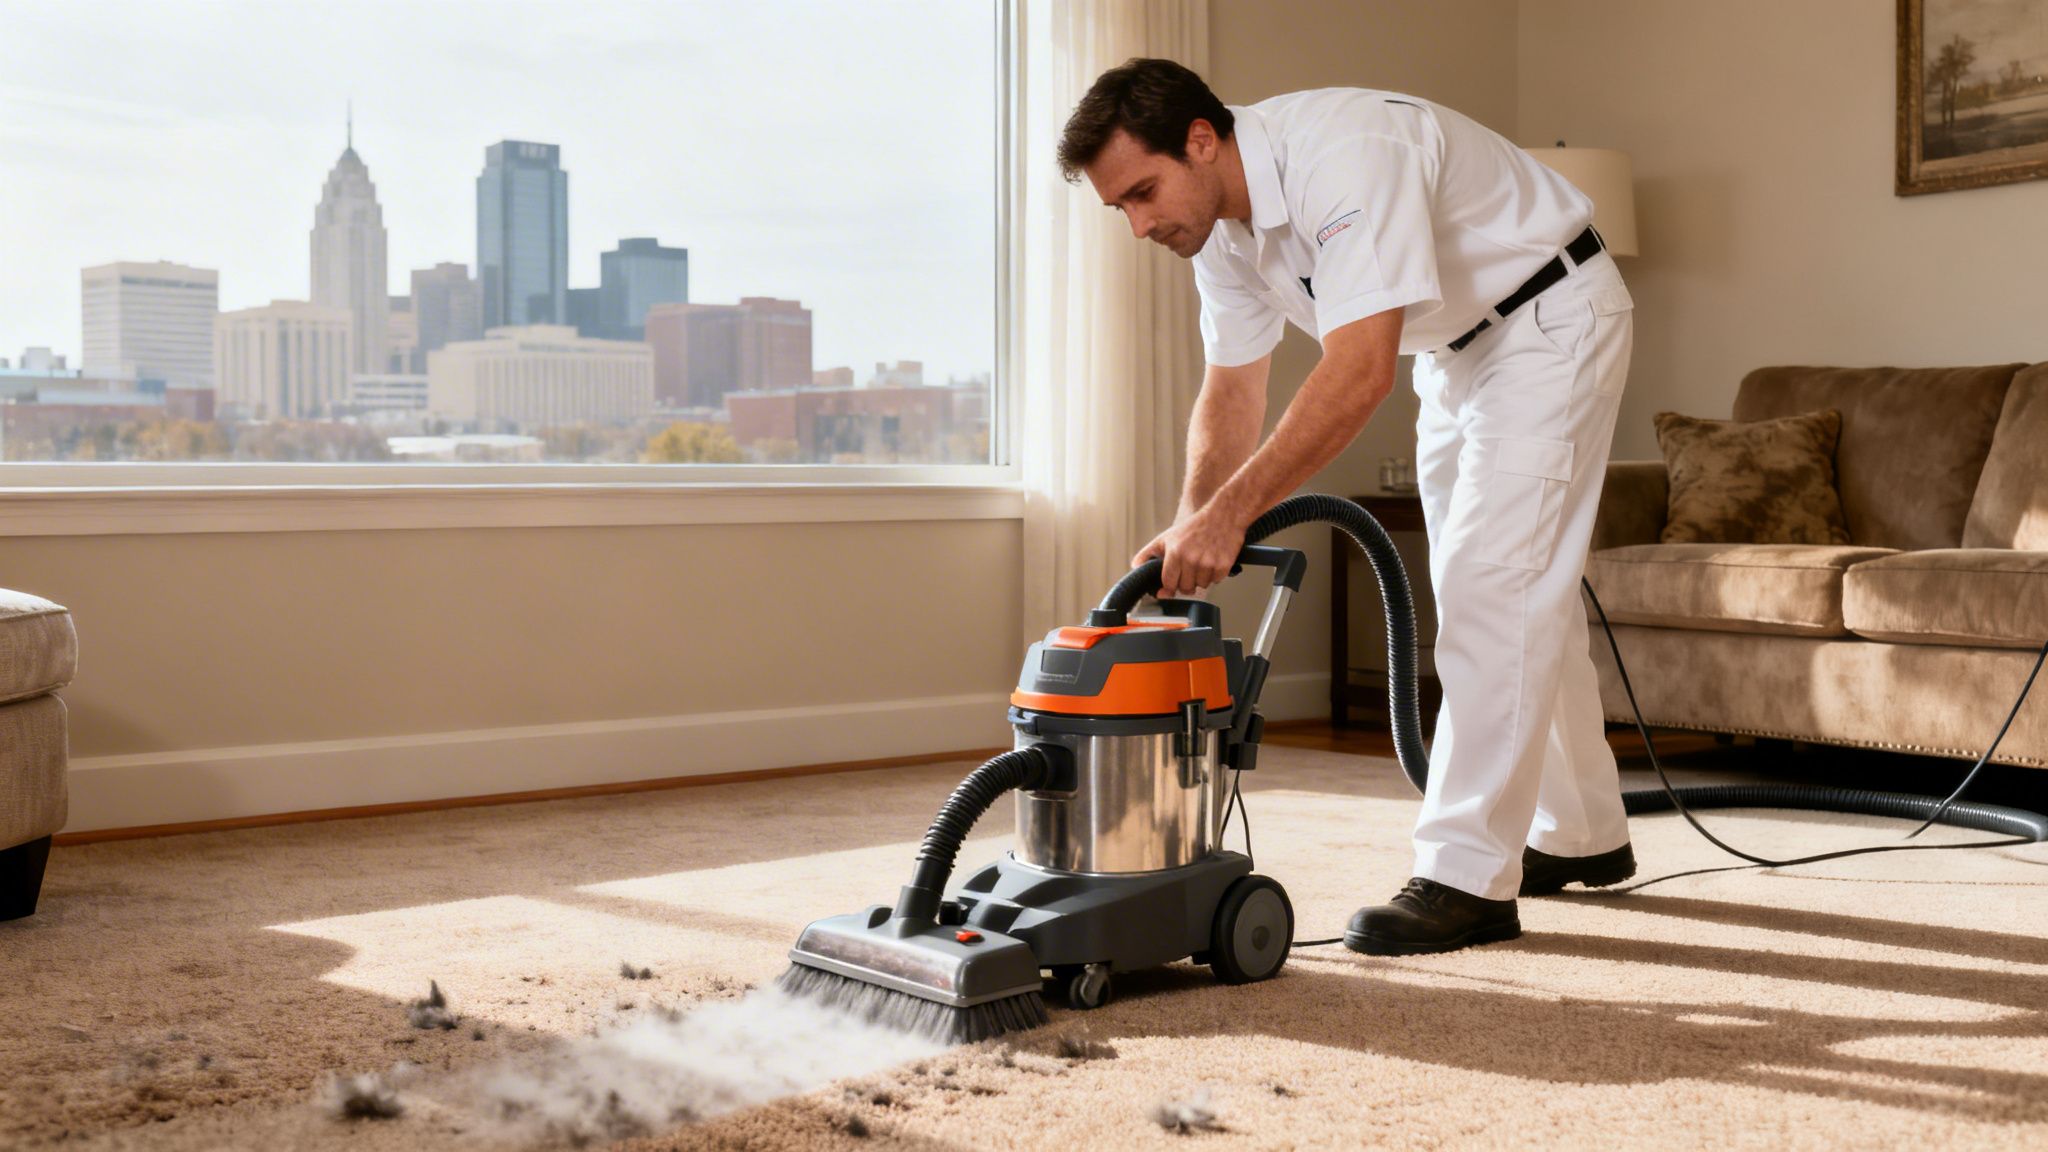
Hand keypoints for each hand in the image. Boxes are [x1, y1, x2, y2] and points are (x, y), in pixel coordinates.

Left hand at [1132, 505, 1246, 597]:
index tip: (1171, 586)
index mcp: (1175, 553)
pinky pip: (1216, 581)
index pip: (1168, 583)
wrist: (1223, 515)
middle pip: (1185, 588)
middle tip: (1190, 569)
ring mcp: (1208, 564)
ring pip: (1201, 586)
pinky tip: (1213, 561)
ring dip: (1201, 579)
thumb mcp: (1167, 537)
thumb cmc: (1194, 527)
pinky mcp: (1223, 566)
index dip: (1169, 586)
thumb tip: (1135, 566)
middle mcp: (1191, 560)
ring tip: (1202, 562)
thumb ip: (1148, 553)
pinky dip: (1214, 575)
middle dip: (1186, 582)